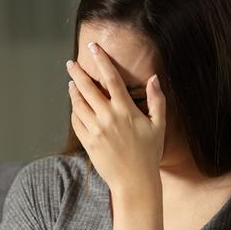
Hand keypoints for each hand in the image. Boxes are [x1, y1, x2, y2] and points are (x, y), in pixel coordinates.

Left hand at [66, 42, 165, 192]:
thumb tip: (154, 79)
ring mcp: (95, 130)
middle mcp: (108, 117)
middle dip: (77, 73)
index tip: (94, 48)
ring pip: (78, 104)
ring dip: (73, 91)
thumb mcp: (158, 125)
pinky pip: (76, 121)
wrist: (134, 181)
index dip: (101, 60)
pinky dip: (74, 111)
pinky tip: (76, 106)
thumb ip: (156, 100)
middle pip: (87, 88)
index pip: (111, 78)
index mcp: (125, 110)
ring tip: (72, 83)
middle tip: (71, 63)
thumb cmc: (149, 154)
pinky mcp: (87, 142)